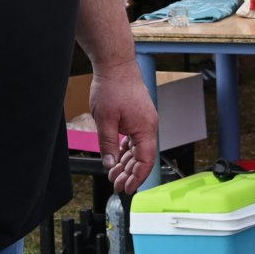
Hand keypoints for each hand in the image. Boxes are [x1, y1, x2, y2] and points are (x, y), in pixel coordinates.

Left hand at [89, 65, 158, 193]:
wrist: (116, 65)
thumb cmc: (112, 87)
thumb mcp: (105, 121)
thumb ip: (108, 144)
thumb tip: (110, 163)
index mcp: (145, 129)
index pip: (145, 161)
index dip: (137, 177)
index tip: (128, 188)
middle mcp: (148, 126)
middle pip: (142, 157)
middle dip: (130, 173)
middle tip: (116, 185)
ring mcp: (144, 121)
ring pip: (137, 149)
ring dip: (126, 162)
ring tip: (114, 174)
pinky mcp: (137, 116)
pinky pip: (134, 139)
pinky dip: (126, 150)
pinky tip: (118, 158)